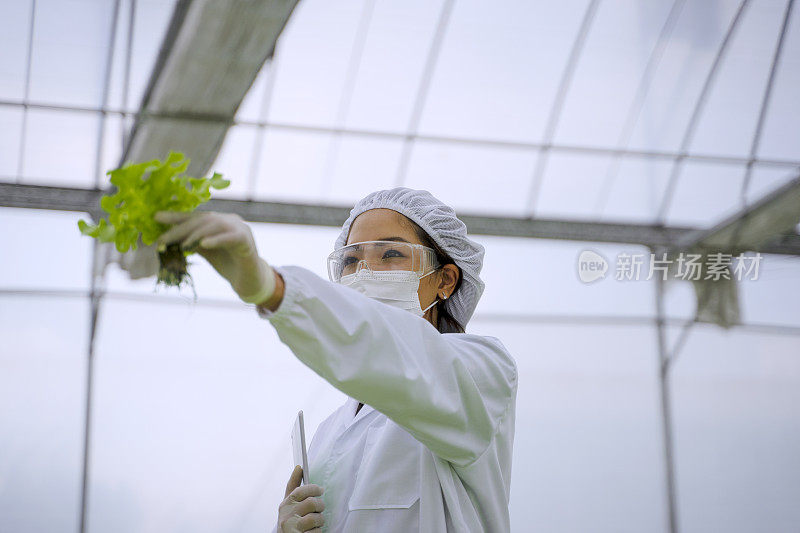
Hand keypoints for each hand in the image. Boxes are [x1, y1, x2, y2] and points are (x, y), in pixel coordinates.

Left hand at [154, 211, 275, 303]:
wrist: (250, 281)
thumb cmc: (228, 264)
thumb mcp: (206, 251)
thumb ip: (192, 242)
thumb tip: (167, 238)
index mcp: (220, 220)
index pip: (196, 216)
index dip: (176, 217)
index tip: (156, 217)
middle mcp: (231, 220)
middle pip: (203, 220)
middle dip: (181, 229)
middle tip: (163, 239)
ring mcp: (241, 229)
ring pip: (215, 225)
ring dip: (196, 234)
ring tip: (182, 245)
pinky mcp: (247, 242)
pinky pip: (231, 237)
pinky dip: (217, 240)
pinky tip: (204, 244)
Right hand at [278, 465, 324, 531]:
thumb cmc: (290, 522)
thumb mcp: (289, 505)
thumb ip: (293, 487)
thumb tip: (299, 467)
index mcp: (285, 505)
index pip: (299, 491)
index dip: (312, 488)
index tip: (320, 490)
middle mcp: (286, 516)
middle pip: (312, 502)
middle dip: (320, 506)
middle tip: (319, 509)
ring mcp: (291, 528)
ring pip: (316, 518)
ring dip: (319, 521)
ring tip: (314, 523)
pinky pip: (317, 531)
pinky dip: (317, 532)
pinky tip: (310, 532)